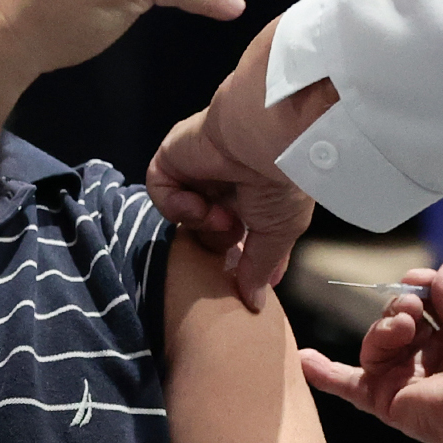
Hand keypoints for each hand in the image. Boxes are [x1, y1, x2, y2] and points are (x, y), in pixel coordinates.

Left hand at [145, 22, 322, 308]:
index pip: (238, 233)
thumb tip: (255, 303)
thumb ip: (260, 268)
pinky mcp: (171, 157)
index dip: (240, 256)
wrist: (266, 139)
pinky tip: (200, 201)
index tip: (247, 277)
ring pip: (182, 214)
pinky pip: (159, 191)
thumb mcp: (279, 234)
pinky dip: (176, 205)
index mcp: (254, 194)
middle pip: (206, 228)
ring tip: (222, 215)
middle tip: (233, 235)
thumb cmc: (283, 181)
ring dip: (201, 223)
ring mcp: (196, 168)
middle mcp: (224, 181)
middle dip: (217, 240)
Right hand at [297, 259, 442, 442]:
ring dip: (385, 327)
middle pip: (394, 320)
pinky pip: (348, 384)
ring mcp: (402, 378)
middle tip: (414, 308)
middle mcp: (425, 357)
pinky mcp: (384, 398)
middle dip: (401, 306)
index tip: (417, 280)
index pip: (422, 304)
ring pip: (375, 341)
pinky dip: (324, 373)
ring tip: (404, 327)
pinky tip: (303, 358)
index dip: (417, 288)